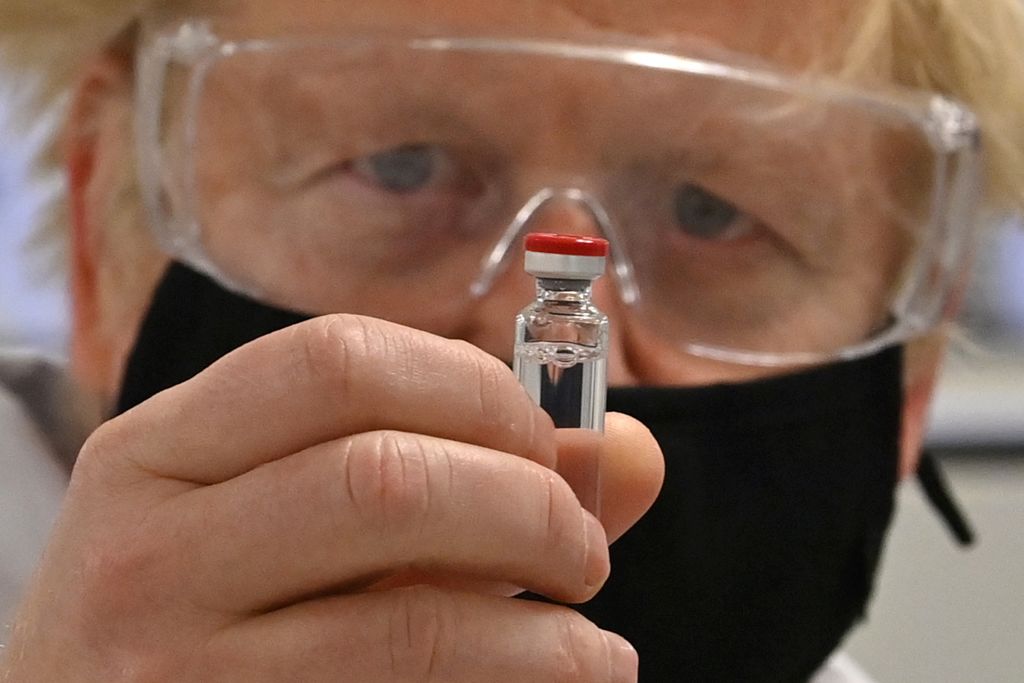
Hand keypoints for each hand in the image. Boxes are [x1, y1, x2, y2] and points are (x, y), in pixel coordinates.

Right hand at [2, 315, 662, 680]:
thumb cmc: (199, 615)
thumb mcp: (276, 518)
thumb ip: (447, 470)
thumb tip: (629, 452)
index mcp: (155, 453)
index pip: (338, 361)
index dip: (474, 387)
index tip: (540, 439)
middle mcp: (146, 554)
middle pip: (387, 479)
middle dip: (529, 503)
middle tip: (583, 547)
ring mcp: (175, 672)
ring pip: (415, 621)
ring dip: (550, 626)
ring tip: (593, 638)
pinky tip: (562, 679)